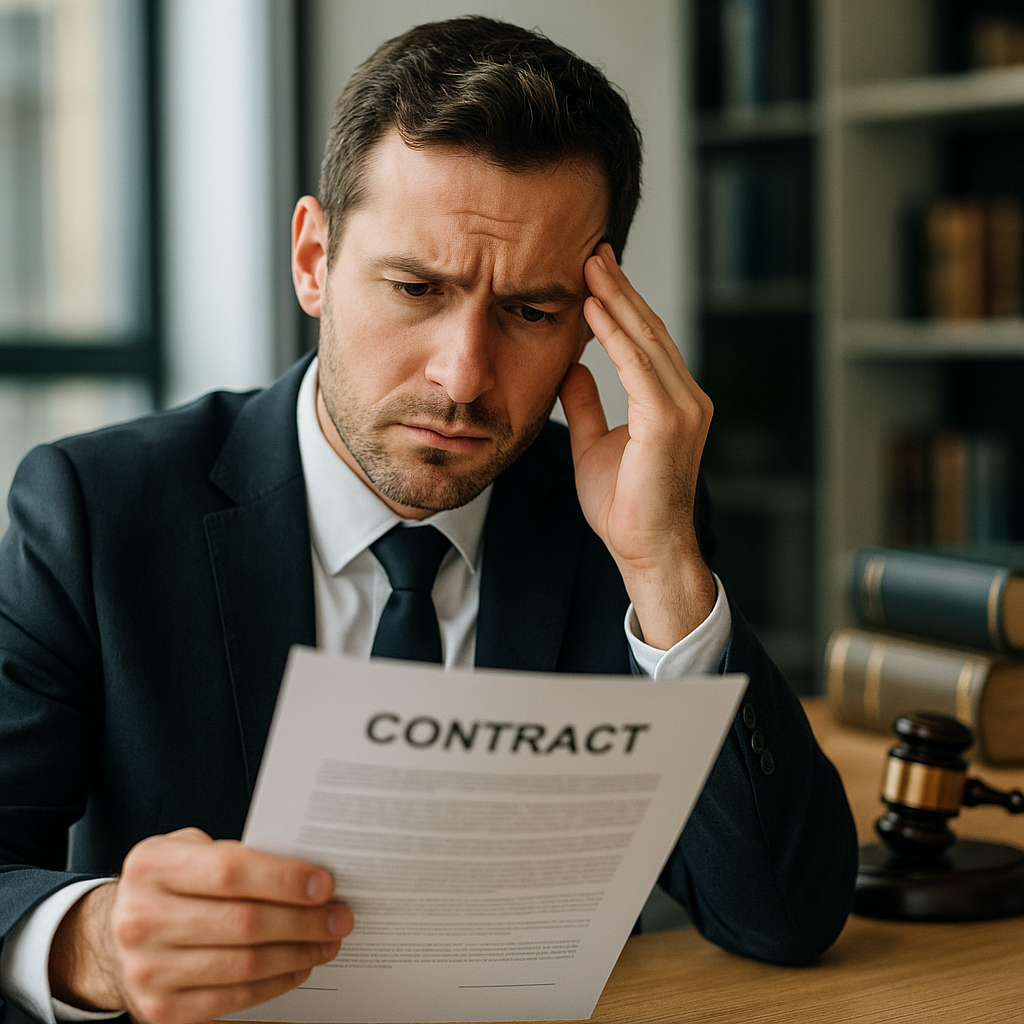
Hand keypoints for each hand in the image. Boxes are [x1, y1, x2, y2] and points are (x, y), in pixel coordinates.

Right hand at [48, 828, 352, 1023]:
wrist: (114, 937)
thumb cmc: (170, 883)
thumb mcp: (188, 850)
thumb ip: (237, 855)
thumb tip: (307, 872)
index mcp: (152, 866)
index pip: (230, 871)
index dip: (283, 879)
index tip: (324, 884)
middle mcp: (143, 919)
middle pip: (244, 923)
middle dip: (304, 921)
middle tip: (340, 916)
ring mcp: (149, 969)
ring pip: (244, 964)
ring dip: (298, 953)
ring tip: (328, 941)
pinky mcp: (161, 1010)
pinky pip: (234, 998)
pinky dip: (276, 982)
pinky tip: (299, 966)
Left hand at [559, 242, 715, 649]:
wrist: (645, 549)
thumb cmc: (623, 506)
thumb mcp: (594, 444)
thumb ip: (587, 404)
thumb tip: (572, 368)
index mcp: (671, 402)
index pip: (644, 342)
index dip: (619, 305)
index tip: (593, 271)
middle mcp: (685, 398)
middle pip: (649, 331)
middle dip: (619, 288)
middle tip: (592, 249)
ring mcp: (683, 407)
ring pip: (646, 339)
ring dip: (617, 299)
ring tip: (592, 263)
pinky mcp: (670, 420)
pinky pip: (638, 365)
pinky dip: (615, 333)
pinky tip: (594, 307)